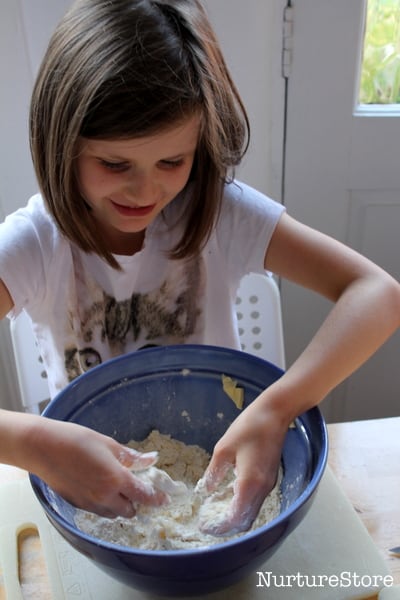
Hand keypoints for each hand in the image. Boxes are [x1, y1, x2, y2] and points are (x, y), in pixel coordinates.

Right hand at [27, 417, 168, 517]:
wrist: (43, 448)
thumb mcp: (108, 444)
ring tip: (116, 487)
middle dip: (136, 502)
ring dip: (120, 505)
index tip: (164, 499)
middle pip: (130, 510)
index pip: (143, 495)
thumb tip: (151, 460)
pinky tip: (100, 487)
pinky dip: (105, 504)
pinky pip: (99, 511)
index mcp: (116, 479)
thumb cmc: (75, 440)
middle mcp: (105, 496)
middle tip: (136, 488)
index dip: (156, 499)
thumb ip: (131, 457)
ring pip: (114, 514)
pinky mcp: (78, 505)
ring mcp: (90, 503)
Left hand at [198, 395, 288, 535]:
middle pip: (246, 520)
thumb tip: (205, 490)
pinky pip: (255, 501)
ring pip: (252, 512)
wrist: (275, 414)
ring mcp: (268, 484)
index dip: (220, 527)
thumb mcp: (223, 449)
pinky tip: (228, 498)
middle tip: (208, 523)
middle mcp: (262, 489)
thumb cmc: (248, 427)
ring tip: (215, 513)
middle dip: (227, 527)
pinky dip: (242, 506)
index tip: (204, 526)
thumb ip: (214, 473)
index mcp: (250, 483)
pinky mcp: (270, 478)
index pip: (236, 518)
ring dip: (235, 517)